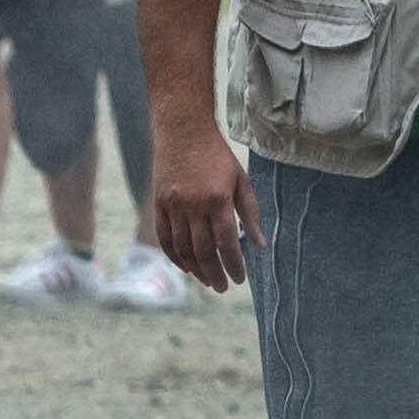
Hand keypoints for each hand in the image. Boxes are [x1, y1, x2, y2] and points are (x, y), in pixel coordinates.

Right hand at [149, 129, 262, 295]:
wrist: (183, 131)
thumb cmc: (217, 156)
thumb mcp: (241, 180)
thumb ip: (251, 212)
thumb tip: (259, 244)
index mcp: (218, 200)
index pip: (227, 243)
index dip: (234, 265)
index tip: (240, 279)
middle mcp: (194, 206)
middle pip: (203, 251)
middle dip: (214, 274)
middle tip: (222, 287)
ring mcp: (173, 206)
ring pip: (183, 248)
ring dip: (195, 270)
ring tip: (207, 281)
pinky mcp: (159, 204)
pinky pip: (165, 238)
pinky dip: (174, 257)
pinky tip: (186, 267)